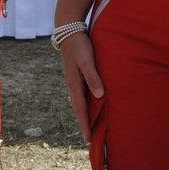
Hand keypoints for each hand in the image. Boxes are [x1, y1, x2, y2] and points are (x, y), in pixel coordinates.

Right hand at [58, 29, 104, 143]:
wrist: (68, 30)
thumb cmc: (80, 46)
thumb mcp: (87, 61)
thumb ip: (93, 77)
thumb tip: (99, 96)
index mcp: (74, 84)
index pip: (80, 110)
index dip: (85, 124)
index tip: (88, 139)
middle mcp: (72, 85)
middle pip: (78, 108)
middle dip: (83, 123)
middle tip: (89, 137)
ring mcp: (73, 79)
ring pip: (79, 101)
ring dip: (83, 113)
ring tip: (90, 124)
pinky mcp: (75, 74)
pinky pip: (80, 93)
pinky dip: (84, 102)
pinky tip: (90, 103)